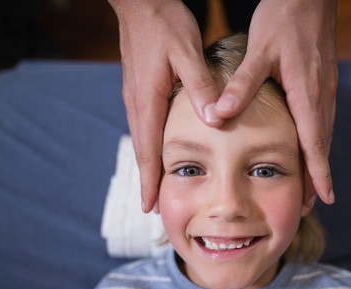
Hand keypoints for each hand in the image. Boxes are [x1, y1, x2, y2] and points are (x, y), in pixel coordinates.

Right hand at [108, 0, 220, 212]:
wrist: (139, 1)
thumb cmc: (163, 23)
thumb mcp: (186, 53)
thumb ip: (201, 87)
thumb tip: (214, 120)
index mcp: (148, 100)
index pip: (148, 151)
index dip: (149, 180)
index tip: (148, 206)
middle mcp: (137, 103)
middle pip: (142, 150)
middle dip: (147, 179)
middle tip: (152, 204)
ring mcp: (136, 96)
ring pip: (142, 138)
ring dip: (148, 164)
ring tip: (156, 184)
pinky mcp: (140, 87)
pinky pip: (145, 124)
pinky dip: (150, 144)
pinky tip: (159, 148)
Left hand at [215, 0, 337, 204]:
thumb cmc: (285, 19)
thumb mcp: (259, 51)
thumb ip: (241, 85)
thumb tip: (219, 114)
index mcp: (307, 95)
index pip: (316, 144)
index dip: (320, 174)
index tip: (324, 198)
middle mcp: (322, 97)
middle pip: (323, 146)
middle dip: (318, 176)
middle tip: (310, 203)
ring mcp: (326, 90)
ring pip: (324, 134)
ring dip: (319, 161)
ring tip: (311, 184)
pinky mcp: (323, 82)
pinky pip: (323, 120)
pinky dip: (318, 142)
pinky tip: (310, 147)